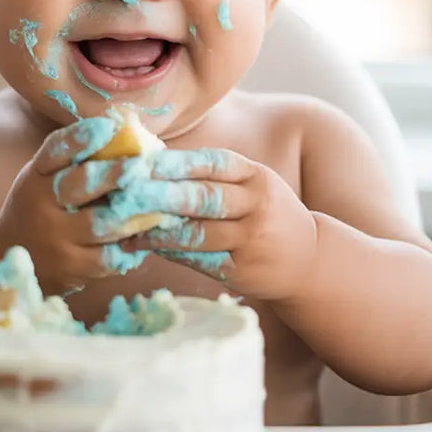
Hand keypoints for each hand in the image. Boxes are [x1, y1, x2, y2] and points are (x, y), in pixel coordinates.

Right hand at [0, 116, 157, 294]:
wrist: (9, 254)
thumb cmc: (41, 204)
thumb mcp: (45, 176)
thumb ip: (75, 159)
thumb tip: (127, 132)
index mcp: (37, 175)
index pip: (55, 151)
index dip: (81, 138)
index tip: (108, 126)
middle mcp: (42, 205)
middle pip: (81, 185)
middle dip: (115, 173)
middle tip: (145, 163)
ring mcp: (57, 239)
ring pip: (103, 223)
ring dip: (137, 211)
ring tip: (164, 200)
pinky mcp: (72, 268)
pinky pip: (109, 256)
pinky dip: (133, 245)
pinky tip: (152, 234)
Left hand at [125, 148, 317, 300]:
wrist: (308, 258)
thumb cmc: (265, 212)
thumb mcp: (253, 185)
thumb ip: (214, 176)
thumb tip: (152, 165)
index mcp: (255, 176)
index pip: (211, 163)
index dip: (174, 163)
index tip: (140, 162)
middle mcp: (255, 205)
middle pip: (202, 197)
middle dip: (159, 194)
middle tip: (124, 192)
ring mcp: (250, 240)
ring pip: (196, 233)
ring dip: (157, 230)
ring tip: (125, 225)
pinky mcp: (242, 270)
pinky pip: (199, 259)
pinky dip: (170, 252)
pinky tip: (147, 246)